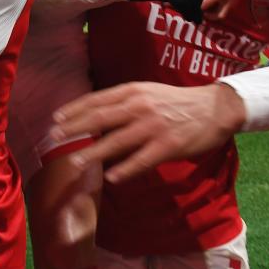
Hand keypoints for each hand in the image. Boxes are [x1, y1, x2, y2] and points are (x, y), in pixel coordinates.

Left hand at [50, 81, 246, 183]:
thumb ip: (123, 102)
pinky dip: (125, 169)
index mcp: (132, 91)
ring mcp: (153, 126)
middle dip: (74, 128)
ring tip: (76, 161)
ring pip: (117, 140)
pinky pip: (141, 160)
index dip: (74, 110)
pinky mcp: (168, 145)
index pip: (96, 100)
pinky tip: (111, 177)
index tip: (55, 119)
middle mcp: (139, 106)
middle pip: (100, 117)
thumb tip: (94, 116)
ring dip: (94, 152)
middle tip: (54, 138)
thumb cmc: (175, 101)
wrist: (214, 108)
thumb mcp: (147, 92)